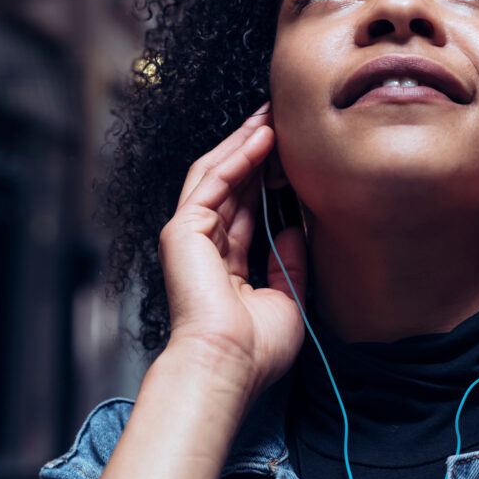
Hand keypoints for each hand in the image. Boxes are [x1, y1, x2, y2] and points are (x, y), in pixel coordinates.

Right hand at [158, 102, 306, 399]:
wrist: (229, 364)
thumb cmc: (256, 347)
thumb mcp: (288, 297)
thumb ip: (290, 262)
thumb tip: (296, 229)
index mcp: (225, 266)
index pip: (247, 210)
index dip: (268, 178)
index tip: (293, 153)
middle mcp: (204, 247)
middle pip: (232, 184)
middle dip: (256, 150)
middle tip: (283, 119)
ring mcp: (189, 236)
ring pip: (218, 174)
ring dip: (246, 143)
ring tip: (273, 115)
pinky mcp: (182, 229)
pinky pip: (212, 181)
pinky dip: (237, 156)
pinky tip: (261, 136)